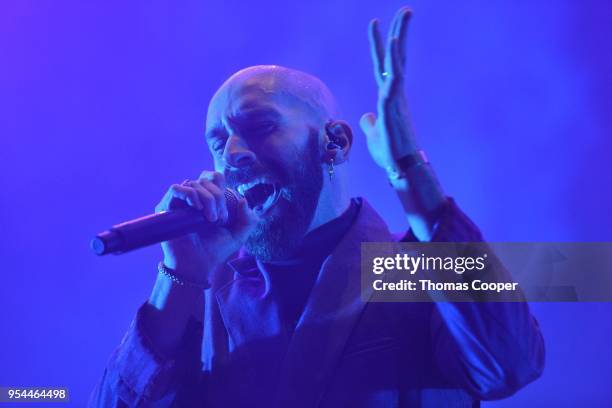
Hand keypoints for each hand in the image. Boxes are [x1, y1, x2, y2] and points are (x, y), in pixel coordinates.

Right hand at [155, 171, 257, 282]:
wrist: (196, 266)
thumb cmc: (215, 251)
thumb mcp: (238, 236)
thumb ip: (248, 220)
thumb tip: (243, 200)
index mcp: (209, 200)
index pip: (214, 178)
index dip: (222, 186)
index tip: (226, 207)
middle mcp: (193, 198)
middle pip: (206, 181)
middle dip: (217, 198)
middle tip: (219, 219)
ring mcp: (180, 203)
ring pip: (193, 184)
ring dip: (207, 199)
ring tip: (210, 220)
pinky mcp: (166, 208)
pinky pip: (175, 189)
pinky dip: (188, 194)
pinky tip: (196, 208)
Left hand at [360, 7, 417, 169]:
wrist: (400, 167)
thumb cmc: (389, 152)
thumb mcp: (374, 134)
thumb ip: (369, 123)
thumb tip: (365, 117)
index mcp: (387, 96)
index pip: (383, 65)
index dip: (380, 45)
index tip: (375, 23)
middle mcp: (394, 92)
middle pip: (396, 57)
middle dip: (399, 32)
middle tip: (406, 9)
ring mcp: (395, 98)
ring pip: (397, 63)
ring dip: (399, 39)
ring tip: (403, 16)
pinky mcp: (393, 106)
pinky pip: (394, 78)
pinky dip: (393, 61)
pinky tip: (394, 45)